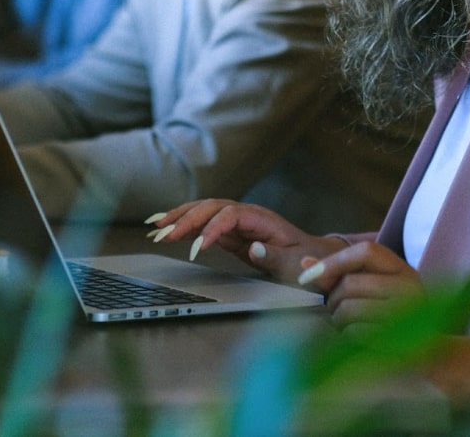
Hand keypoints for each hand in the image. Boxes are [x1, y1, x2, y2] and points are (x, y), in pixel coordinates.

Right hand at [144, 199, 344, 283]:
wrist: (313, 256)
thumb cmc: (306, 260)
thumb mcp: (295, 262)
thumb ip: (274, 256)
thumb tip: (251, 247)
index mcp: (262, 218)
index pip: (230, 215)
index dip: (212, 228)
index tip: (198, 248)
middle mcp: (246, 214)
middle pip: (211, 208)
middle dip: (186, 220)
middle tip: (163, 235)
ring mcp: (236, 221)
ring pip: (203, 211)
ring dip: (178, 218)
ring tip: (155, 229)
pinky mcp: (230, 232)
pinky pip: (203, 223)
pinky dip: (183, 224)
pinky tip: (165, 228)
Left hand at [293, 240, 425, 330]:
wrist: (429, 353)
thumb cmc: (392, 315)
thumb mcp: (373, 287)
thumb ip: (340, 273)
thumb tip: (305, 262)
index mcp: (403, 269)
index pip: (366, 251)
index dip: (333, 261)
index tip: (306, 276)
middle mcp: (410, 288)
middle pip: (350, 283)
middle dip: (333, 299)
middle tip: (335, 310)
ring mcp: (407, 315)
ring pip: (349, 309)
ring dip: (337, 320)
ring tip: (345, 324)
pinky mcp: (399, 341)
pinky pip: (356, 333)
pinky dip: (347, 336)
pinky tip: (355, 338)